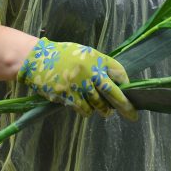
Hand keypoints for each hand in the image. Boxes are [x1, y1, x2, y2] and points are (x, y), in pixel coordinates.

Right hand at [16, 38, 137, 120]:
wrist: (37, 60)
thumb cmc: (63, 56)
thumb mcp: (84, 54)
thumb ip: (99, 66)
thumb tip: (116, 83)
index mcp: (95, 58)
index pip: (118, 71)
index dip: (125, 82)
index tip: (127, 90)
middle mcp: (90, 71)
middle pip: (113, 93)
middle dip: (125, 106)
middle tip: (133, 116)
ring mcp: (79, 85)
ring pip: (99, 105)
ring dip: (104, 110)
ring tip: (105, 111)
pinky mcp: (69, 96)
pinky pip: (84, 109)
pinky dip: (88, 111)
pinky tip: (86, 107)